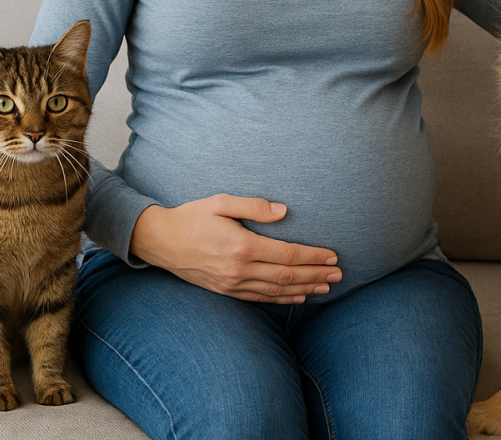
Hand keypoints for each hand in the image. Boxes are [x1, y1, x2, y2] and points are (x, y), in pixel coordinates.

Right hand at [128, 196, 340, 303]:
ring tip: (327, 287)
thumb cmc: (192, 217)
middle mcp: (239, 269)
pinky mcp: (226, 291)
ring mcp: (232, 284)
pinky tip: (299, 297)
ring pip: (277, 291)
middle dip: (316, 275)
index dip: (313, 256)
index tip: (332, 255)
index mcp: (241, 246)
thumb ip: (254, 206)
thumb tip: (284, 211)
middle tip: (339, 274)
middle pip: (287, 276)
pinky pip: (260, 298)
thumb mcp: (221, 202)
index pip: (287, 255)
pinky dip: (282, 299)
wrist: (161, 242)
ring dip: (305, 289)